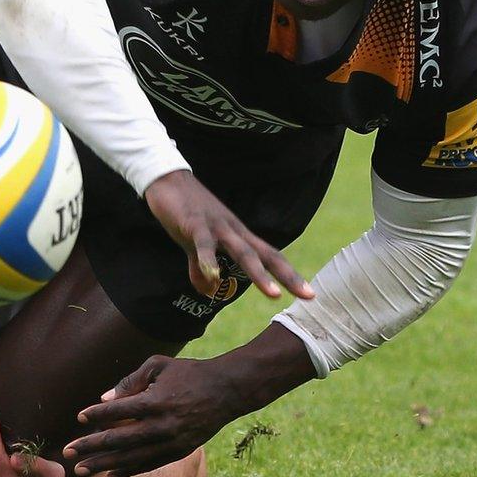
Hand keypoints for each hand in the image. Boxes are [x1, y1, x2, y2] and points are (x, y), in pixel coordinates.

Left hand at [65, 356, 242, 476]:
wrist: (226, 390)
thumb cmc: (188, 373)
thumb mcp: (158, 366)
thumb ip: (129, 382)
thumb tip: (103, 399)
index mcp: (155, 401)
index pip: (117, 411)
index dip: (96, 415)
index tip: (79, 418)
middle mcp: (162, 425)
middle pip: (118, 439)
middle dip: (90, 447)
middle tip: (67, 452)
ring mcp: (171, 441)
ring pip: (131, 457)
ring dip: (103, 464)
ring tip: (80, 468)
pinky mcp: (179, 451)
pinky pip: (148, 465)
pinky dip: (128, 470)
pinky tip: (109, 475)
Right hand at [143, 170, 310, 300]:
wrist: (167, 180)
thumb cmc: (184, 213)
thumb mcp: (193, 246)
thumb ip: (201, 268)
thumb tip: (208, 291)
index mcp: (238, 235)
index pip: (270, 256)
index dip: (289, 275)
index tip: (308, 294)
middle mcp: (234, 231)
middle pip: (265, 255)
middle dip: (287, 276)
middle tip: (308, 295)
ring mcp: (216, 226)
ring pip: (243, 252)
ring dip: (259, 274)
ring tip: (274, 294)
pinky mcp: (194, 224)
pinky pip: (204, 245)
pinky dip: (209, 261)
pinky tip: (212, 277)